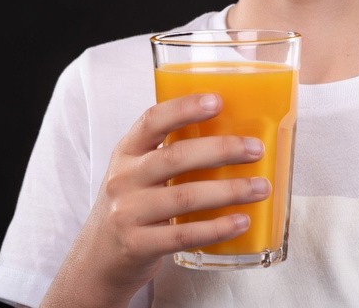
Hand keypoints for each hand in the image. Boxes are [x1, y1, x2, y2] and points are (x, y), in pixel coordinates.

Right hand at [41, 93, 269, 307]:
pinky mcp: (137, 245)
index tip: (217, 101)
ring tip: (260, 187)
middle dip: (222, 150)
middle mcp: (124, 178)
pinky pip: (183, 235)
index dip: (184, 107)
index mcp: (127, 151)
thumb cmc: (133, 203)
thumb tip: (233, 131)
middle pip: (176, 157)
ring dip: (229, 191)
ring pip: (185, 196)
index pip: (152, 120)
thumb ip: (171, 151)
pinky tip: (241, 221)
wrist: (98, 259)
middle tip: (255, 149)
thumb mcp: (139, 170)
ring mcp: (127, 213)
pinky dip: (216, 228)